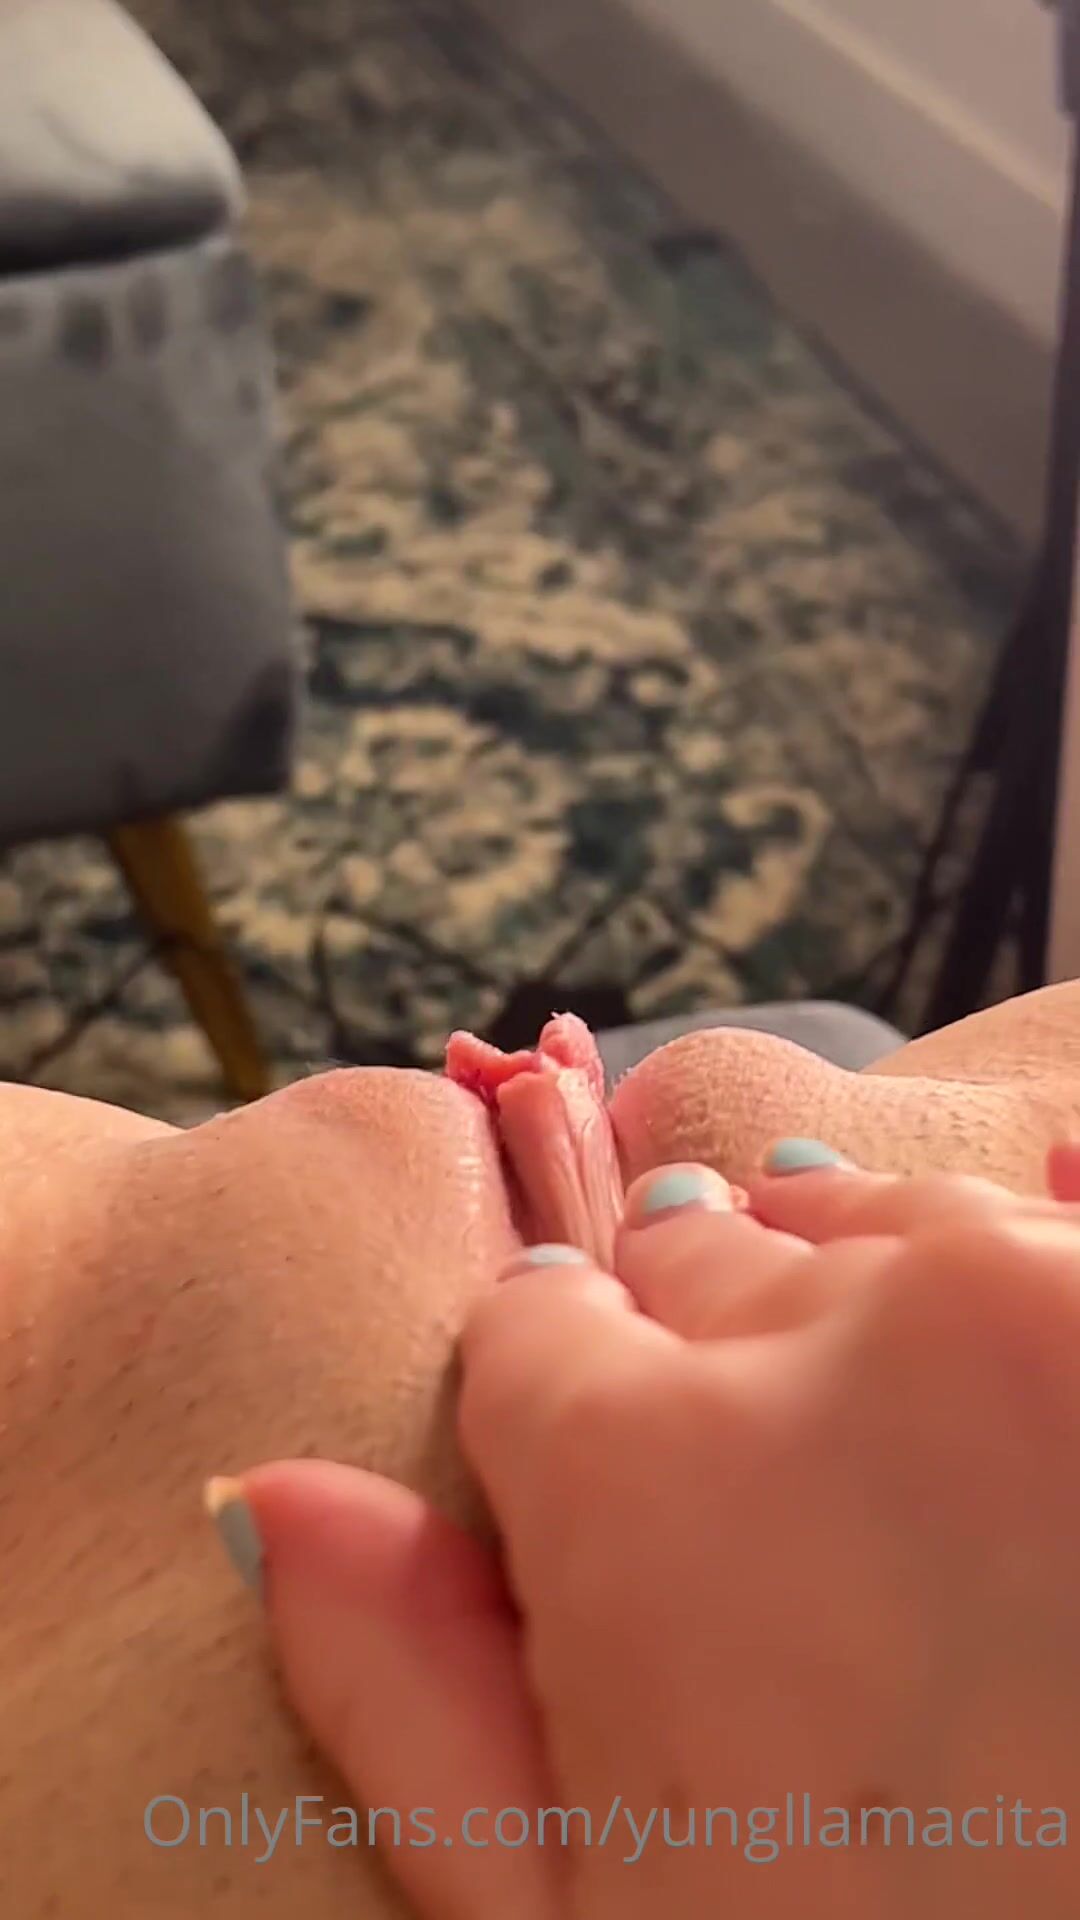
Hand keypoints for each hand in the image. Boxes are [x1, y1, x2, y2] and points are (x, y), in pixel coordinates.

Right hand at [222, 1150, 1079, 1918]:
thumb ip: (410, 1692)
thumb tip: (271, 1498)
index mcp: (650, 1471)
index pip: (531, 1327)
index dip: (561, 1426)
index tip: (619, 1509)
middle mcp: (841, 1327)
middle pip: (694, 1259)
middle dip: (703, 1365)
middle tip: (790, 1527)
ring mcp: (1037, 1298)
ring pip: (858, 1218)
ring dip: (857, 1313)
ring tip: (919, 1481)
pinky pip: (1048, 1198)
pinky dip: (1025, 1251)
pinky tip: (1028, 1340)